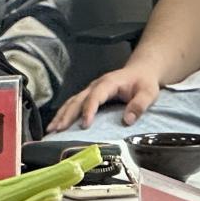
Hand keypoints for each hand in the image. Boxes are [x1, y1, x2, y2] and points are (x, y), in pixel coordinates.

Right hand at [46, 66, 161, 132]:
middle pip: (77, 100)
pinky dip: (64, 113)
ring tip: (51, 128)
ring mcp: (90, 90)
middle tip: (57, 129)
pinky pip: (74, 104)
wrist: (140, 71)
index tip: (85, 125)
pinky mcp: (89, 95)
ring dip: (61, 115)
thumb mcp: (148, 93)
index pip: (95, 97)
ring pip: (72, 102)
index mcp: (108, 83)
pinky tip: (58, 123)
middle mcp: (95, 86)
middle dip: (66, 115)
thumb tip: (127, 120)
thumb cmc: (143, 82)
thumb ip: (139, 105)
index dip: (88, 110)